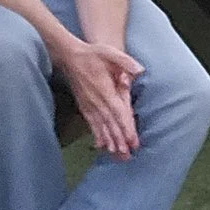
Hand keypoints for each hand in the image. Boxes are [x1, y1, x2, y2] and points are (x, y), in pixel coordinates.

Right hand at [55, 37, 143, 158]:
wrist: (69, 56)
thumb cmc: (93, 54)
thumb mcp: (111, 53)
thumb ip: (126, 62)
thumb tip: (140, 71)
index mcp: (105, 90)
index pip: (118, 113)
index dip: (126, 128)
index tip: (133, 141)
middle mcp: (97, 101)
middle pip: (111, 124)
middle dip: (120, 141)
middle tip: (127, 156)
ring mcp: (89, 105)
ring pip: (101, 127)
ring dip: (109, 142)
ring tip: (117, 156)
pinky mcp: (84, 106)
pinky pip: (91, 124)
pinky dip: (97, 135)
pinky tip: (101, 146)